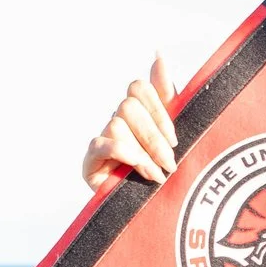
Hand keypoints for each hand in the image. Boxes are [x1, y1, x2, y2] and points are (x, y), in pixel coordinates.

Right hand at [82, 56, 177, 191]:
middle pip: (129, 106)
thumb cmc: (163, 170)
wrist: (149, 212)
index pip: (139, 88)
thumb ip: (167, 95)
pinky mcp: (90, 159)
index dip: (157, 109)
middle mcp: (118, 120)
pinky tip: (139, 170)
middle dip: (154, 136)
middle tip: (170, 162)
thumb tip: (158, 54)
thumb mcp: (171, 133)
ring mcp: (103, 138)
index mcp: (139, 111)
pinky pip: (103, 143)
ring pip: (118, 124)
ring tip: (156, 175)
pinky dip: (124, 154)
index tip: (174, 138)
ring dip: (142, 152)